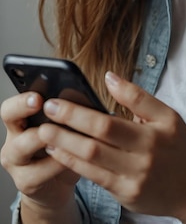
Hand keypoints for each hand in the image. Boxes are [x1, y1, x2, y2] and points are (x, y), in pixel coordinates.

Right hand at [0, 92, 78, 211]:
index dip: (21, 100)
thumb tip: (81, 95)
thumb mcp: (64, 127)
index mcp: (21, 121)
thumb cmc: (63, 148)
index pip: (12, 105)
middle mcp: (13, 139)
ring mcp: (16, 162)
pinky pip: (39, 171)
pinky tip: (71, 157)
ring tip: (64, 133)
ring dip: (44, 138)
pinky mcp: (25, 181)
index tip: (38, 96)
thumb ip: (65, 113)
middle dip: (24, 108)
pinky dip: (58, 162)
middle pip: (9, 118)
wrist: (57, 184)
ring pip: (22, 147)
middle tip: (43, 104)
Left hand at [37, 73, 185, 220]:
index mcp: (154, 134)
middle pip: (96, 142)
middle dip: (66, 125)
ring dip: (64, 146)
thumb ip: (138, 97)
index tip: (59, 98)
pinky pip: (94, 178)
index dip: (80, 112)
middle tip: (47, 111)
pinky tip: (60, 152)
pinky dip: (74, 164)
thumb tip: (110, 77)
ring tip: (44, 132)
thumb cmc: (180, 148)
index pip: (109, 122)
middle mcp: (142, 159)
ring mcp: (133, 180)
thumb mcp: (168, 116)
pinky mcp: (126, 196)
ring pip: (91, 162)